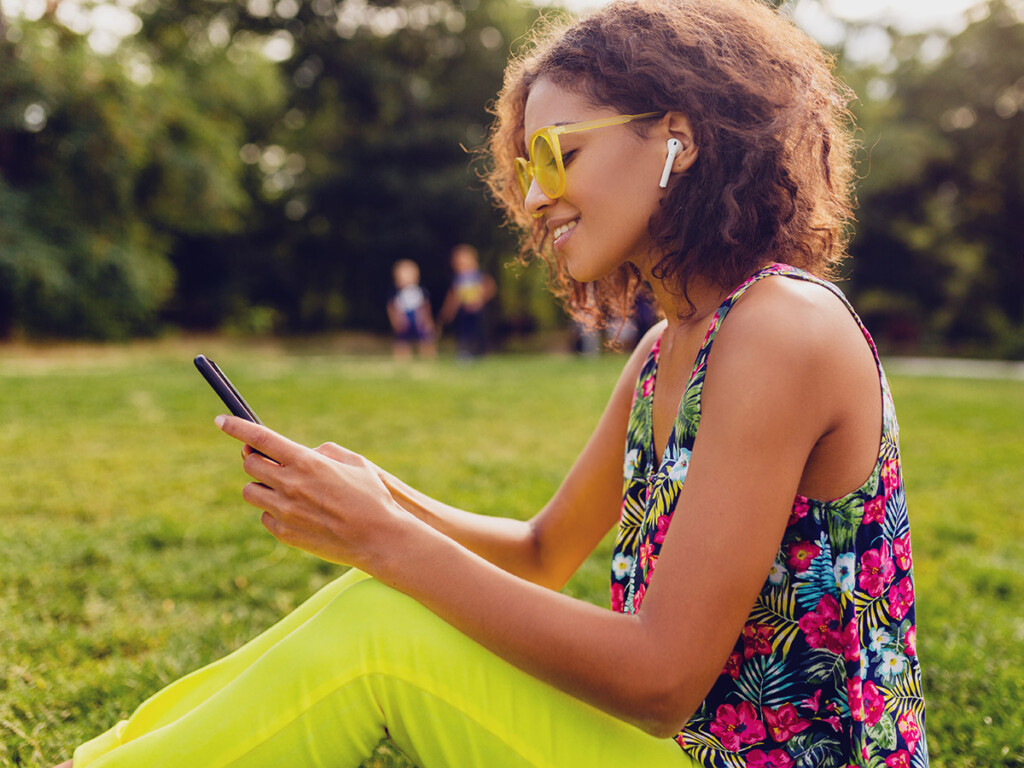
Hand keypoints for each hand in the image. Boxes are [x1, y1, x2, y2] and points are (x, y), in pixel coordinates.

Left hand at [217, 415, 402, 569]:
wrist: (379, 539)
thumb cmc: (371, 497)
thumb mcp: (354, 462)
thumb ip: (322, 452)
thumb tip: (301, 454)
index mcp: (306, 462)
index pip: (259, 438)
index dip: (236, 427)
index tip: (220, 420)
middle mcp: (289, 484)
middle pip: (250, 464)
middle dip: (256, 459)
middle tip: (271, 462)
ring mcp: (284, 511)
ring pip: (251, 492)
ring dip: (263, 486)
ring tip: (287, 490)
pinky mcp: (284, 533)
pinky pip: (265, 516)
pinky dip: (275, 511)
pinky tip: (299, 513)